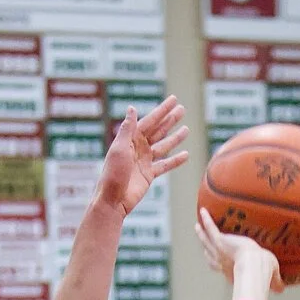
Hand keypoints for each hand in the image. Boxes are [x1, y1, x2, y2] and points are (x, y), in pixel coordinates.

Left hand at [97, 96, 188, 214]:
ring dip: (175, 137)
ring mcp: (144, 161)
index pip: (150, 121)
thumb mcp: (119, 148)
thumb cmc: (113, 173)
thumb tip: (132, 108)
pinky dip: (175, 160)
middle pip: (158, 130)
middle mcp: (138, 147)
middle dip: (170, 120)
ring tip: (186, 129)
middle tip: (182, 109)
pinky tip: (186, 155)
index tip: (173, 100)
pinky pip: (165, 165)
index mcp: (130, 139)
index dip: (162, 110)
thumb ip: (127, 129)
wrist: (114, 199)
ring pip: (164, 146)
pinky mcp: (149, 174)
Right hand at [195, 207, 282, 291]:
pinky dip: (206, 219)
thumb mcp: (271, 277)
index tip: (217, 263)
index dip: (218, 264)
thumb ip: (275, 282)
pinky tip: (204, 211)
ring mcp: (220, 251)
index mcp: (233, 271)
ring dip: (202, 234)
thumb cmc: (263, 273)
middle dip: (206, 248)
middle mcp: (223, 262)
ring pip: (206, 241)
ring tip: (197, 227)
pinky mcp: (220, 240)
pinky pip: (211, 228)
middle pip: (210, 254)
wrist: (254, 266)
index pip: (222, 267)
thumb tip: (281, 289)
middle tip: (203, 242)